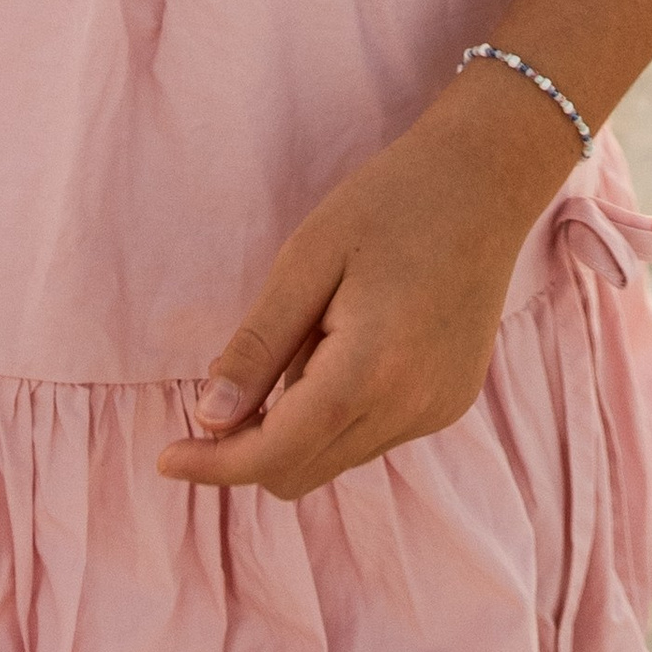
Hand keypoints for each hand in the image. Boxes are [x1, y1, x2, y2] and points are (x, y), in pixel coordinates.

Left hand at [156, 73, 574, 500]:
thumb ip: (257, 347)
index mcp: (371, 371)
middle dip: (249, 445)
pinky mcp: (449, 404)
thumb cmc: (388, 203)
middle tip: (225, 383)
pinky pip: (371, 435)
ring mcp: (436, 412)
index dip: (214, 465)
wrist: (485, 179)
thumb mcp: (306, 259)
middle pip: (301, 472)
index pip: (275, 455)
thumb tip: (207, 421)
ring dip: (295, 425)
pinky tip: (343, 341)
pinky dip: (335, 413)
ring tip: (307, 333)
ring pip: (334, 458)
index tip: (166, 456)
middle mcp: (411, 409)